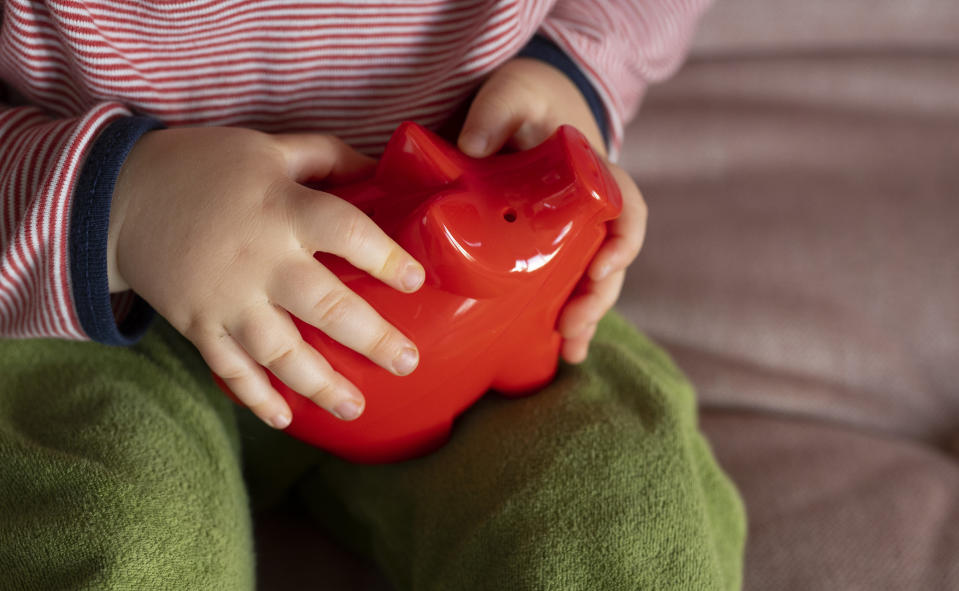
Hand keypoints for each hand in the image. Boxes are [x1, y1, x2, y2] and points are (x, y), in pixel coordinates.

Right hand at [109, 127, 424, 428]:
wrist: (118, 195)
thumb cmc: (203, 166)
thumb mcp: (267, 148)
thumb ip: (325, 156)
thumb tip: (381, 166)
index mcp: (282, 209)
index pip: (346, 231)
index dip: (384, 256)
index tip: (415, 280)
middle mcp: (260, 259)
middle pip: (324, 305)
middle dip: (371, 339)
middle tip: (406, 363)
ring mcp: (226, 299)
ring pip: (280, 351)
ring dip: (320, 383)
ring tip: (356, 407)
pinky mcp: (197, 324)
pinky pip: (230, 369)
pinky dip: (256, 397)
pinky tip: (286, 418)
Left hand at [458, 58, 647, 363]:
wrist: (518, 109)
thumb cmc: (525, 100)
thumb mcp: (513, 92)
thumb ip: (497, 111)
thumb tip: (472, 146)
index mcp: (595, 177)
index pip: (629, 211)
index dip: (624, 242)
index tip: (602, 266)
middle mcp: (590, 213)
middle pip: (610, 261)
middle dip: (598, 298)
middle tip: (572, 324)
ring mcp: (569, 236)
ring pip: (588, 283)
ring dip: (584, 319)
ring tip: (570, 350)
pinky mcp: (543, 252)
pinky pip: (559, 288)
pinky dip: (558, 321)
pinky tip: (555, 353)